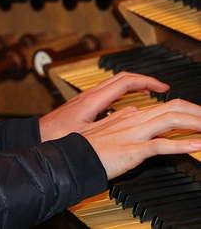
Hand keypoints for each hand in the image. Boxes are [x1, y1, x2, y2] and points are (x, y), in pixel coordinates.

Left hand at [39, 72, 168, 141]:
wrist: (38, 135)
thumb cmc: (56, 135)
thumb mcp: (83, 136)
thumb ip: (104, 129)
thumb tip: (127, 126)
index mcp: (93, 100)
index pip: (125, 81)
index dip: (146, 81)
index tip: (161, 87)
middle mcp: (91, 94)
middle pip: (122, 77)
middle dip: (143, 79)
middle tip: (159, 88)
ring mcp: (87, 97)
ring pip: (115, 82)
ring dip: (133, 84)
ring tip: (148, 92)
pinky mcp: (85, 102)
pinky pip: (109, 90)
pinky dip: (123, 91)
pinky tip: (127, 102)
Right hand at [83, 99, 200, 179]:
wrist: (73, 156)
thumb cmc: (87, 145)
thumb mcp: (107, 129)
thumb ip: (123, 122)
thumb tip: (136, 119)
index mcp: (128, 115)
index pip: (162, 107)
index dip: (182, 109)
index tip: (193, 115)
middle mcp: (134, 120)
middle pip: (172, 107)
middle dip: (196, 110)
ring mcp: (134, 133)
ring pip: (171, 119)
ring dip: (195, 121)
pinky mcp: (133, 149)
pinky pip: (162, 145)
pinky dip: (183, 145)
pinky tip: (198, 145)